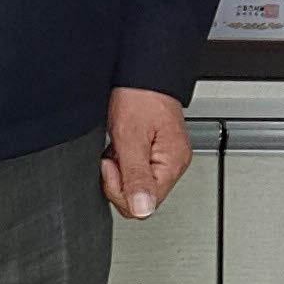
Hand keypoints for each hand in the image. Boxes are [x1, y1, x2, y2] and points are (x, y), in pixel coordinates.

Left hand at [101, 88, 189, 218]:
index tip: (111, 164)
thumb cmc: (139, 97)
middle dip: (118, 181)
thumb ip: (136, 176)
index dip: (119, 189)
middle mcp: (172, 164)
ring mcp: (165, 158)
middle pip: (140, 198)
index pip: (144, 205)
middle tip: (113, 155)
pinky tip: (121, 145)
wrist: (143, 73)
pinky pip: (136, 170)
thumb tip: (142, 210)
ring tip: (118, 146)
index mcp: (172, 164)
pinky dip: (123, 161)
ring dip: (120, 169)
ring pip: (135, 185)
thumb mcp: (131, 138)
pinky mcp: (156, 151)